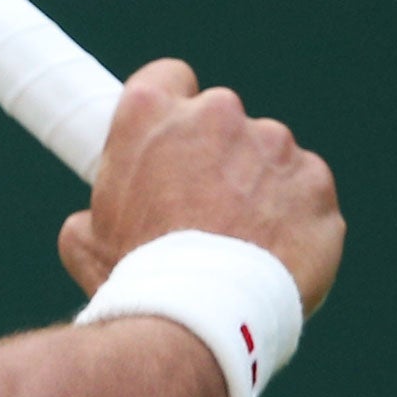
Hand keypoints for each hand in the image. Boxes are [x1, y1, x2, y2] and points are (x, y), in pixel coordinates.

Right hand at [59, 58, 343, 312]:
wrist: (199, 319)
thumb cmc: (134, 276)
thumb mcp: (82, 237)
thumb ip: (96, 207)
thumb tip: (94, 221)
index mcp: (149, 111)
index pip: (168, 77)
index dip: (171, 109)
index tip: (172, 141)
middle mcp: (215, 113)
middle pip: (221, 118)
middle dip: (216, 154)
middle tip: (203, 206)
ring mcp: (272, 144)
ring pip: (267, 155)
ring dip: (257, 185)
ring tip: (242, 240)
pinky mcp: (314, 181)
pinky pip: (306, 190)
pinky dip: (296, 215)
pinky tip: (276, 251)